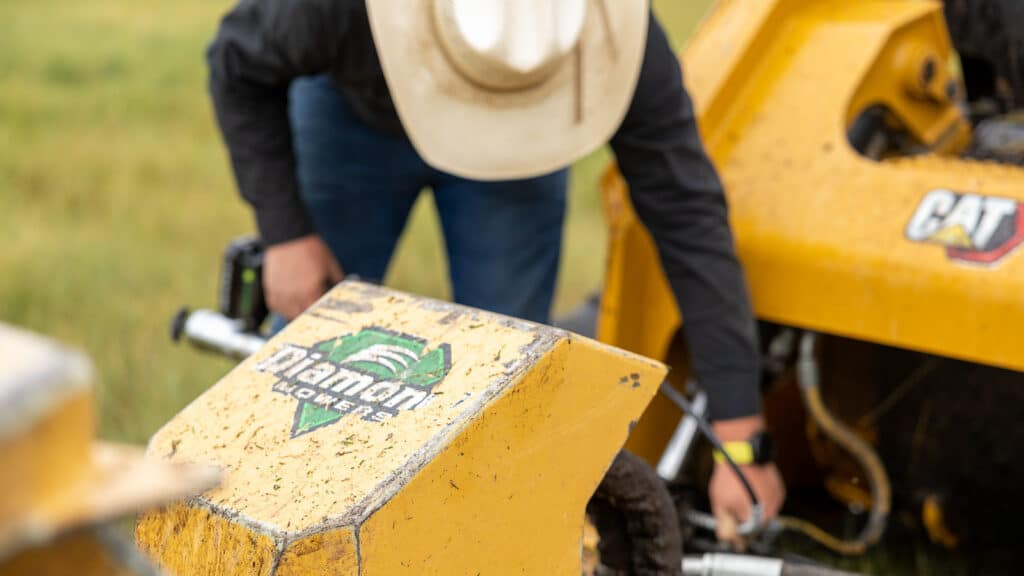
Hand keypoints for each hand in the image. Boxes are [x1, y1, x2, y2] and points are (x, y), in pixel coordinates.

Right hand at [263, 235, 342, 319]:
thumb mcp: (330, 265)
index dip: (322, 314)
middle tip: (313, 311)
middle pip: (302, 317)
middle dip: (309, 315)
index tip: (325, 313)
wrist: (289, 236)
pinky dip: (282, 307)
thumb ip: (337, 281)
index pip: (317, 314)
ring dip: (295, 313)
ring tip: (301, 307)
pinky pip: (275, 306)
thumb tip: (342, 291)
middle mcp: (294, 295)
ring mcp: (280, 293)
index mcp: (311, 291)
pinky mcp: (270, 288)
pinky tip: (289, 302)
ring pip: (287, 314)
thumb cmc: (310, 249)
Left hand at [708, 416, 785, 548]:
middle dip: (744, 523)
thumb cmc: (731, 476)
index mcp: (757, 520)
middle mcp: (771, 512)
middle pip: (756, 526)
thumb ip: (725, 525)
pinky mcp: (779, 489)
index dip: (736, 537)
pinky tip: (748, 490)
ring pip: (763, 512)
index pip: (747, 537)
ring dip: (752, 510)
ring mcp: (777, 500)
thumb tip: (727, 539)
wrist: (743, 450)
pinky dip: (759, 499)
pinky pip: (769, 500)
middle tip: (731, 515)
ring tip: (738, 497)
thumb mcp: (720, 504)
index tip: (730, 536)